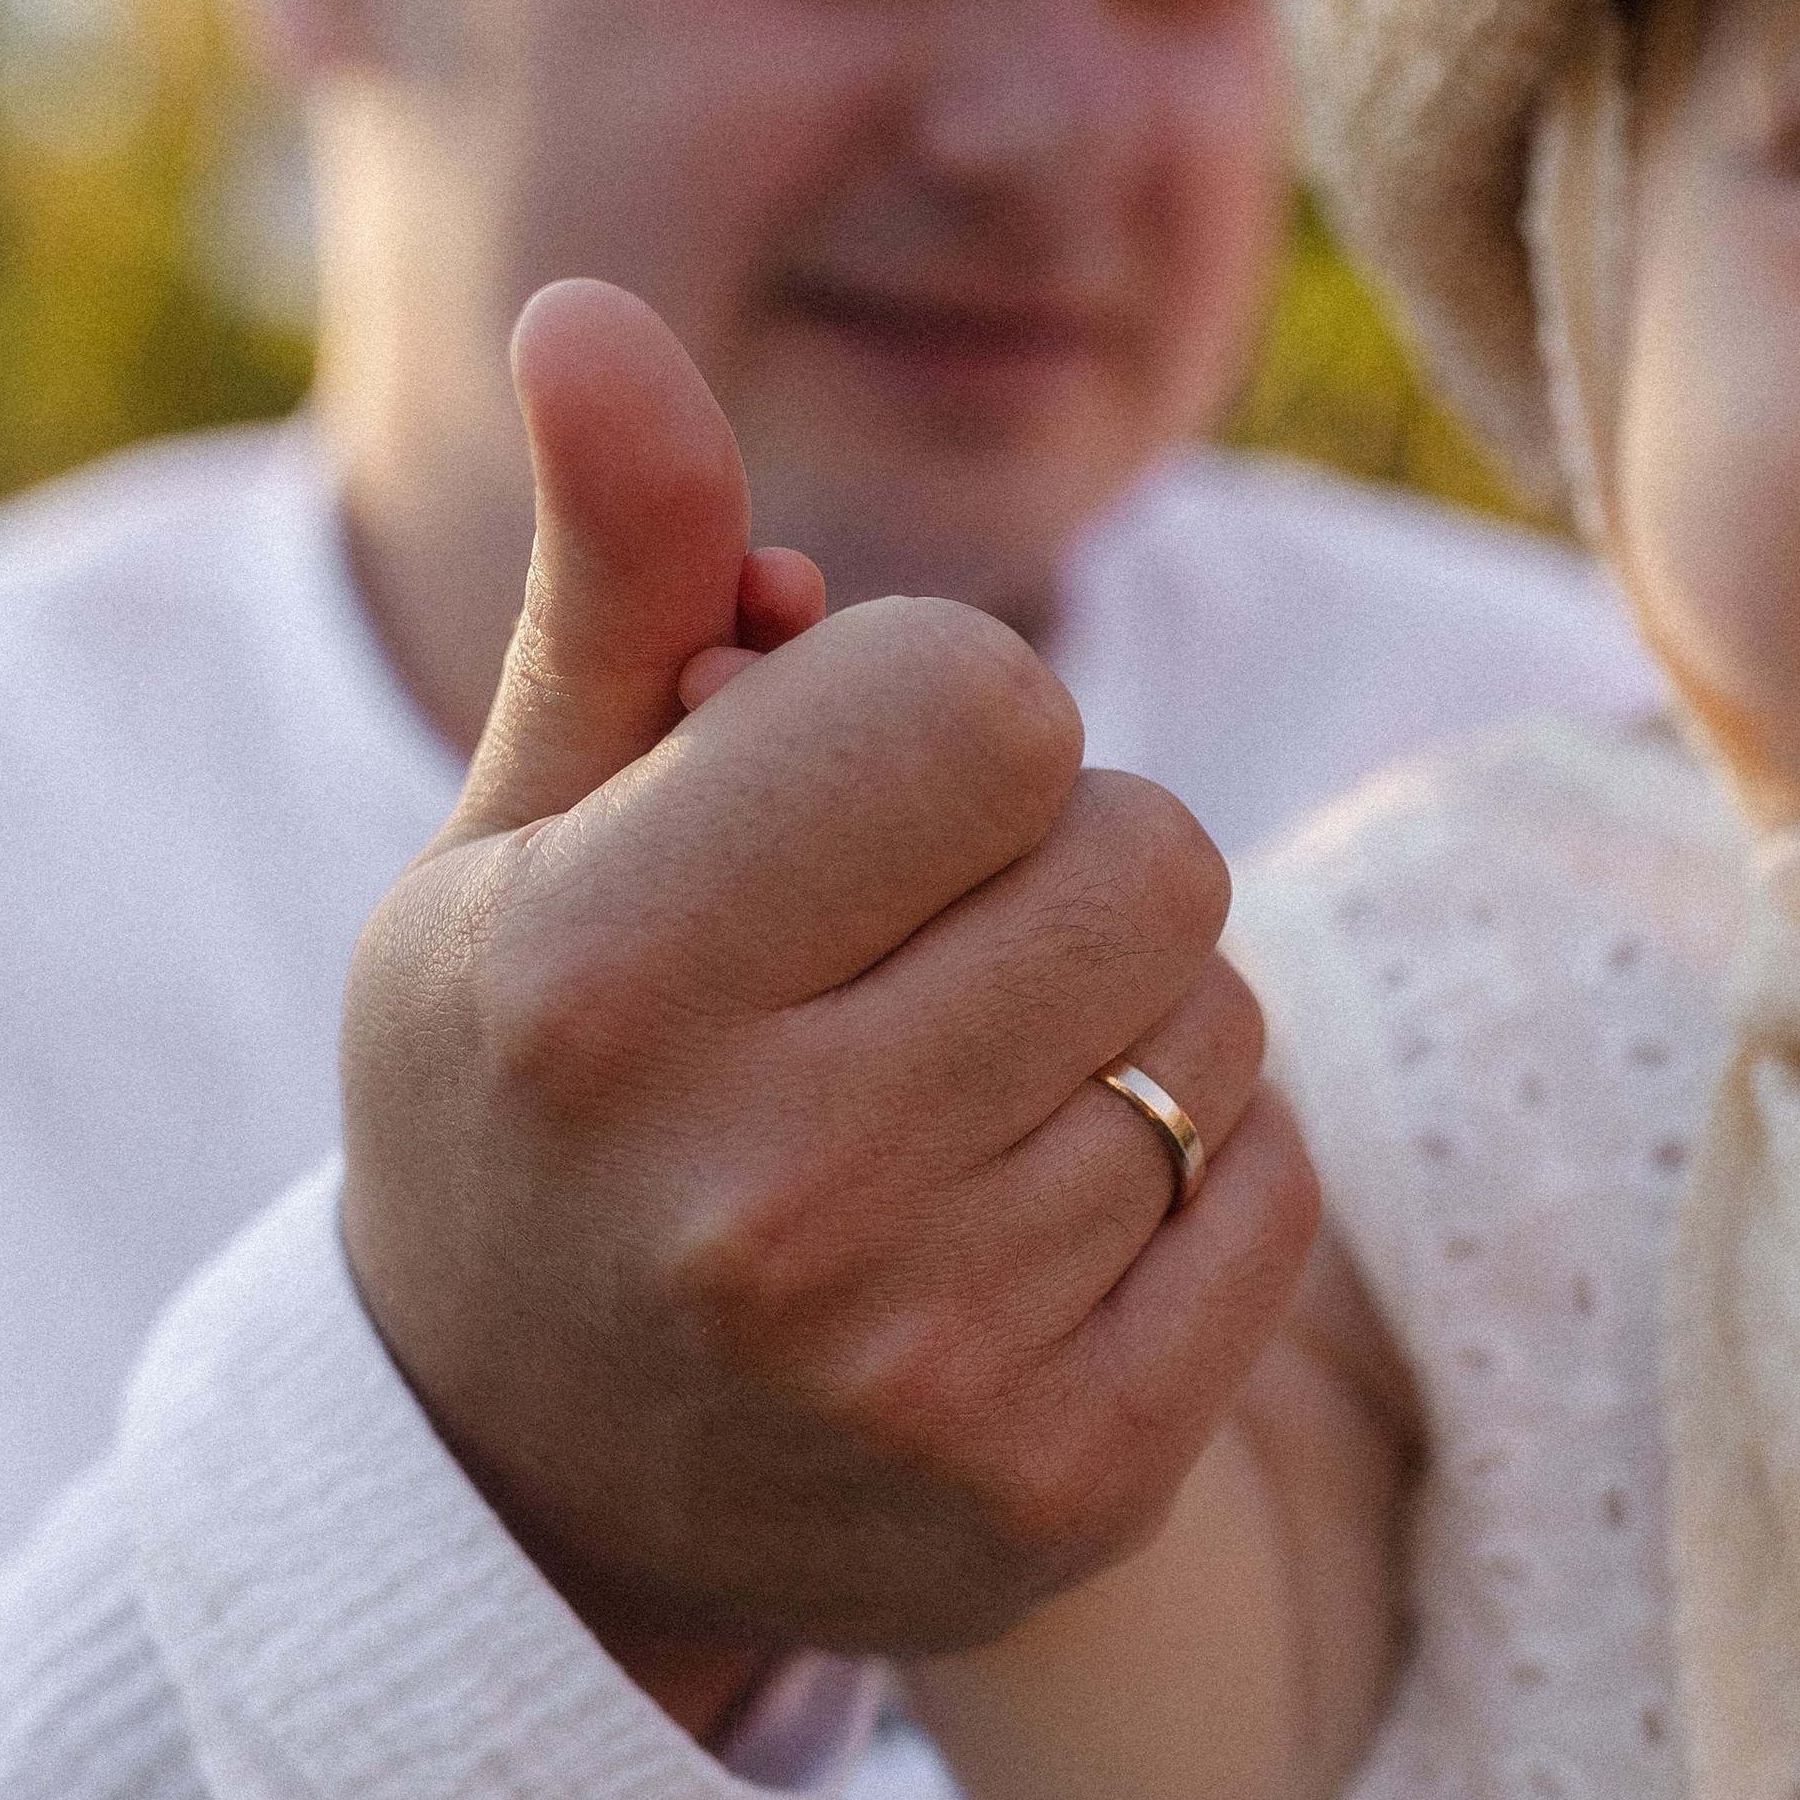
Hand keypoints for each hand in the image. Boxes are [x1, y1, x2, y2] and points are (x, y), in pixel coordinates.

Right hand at [339, 282, 1319, 1734]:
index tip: (846, 806)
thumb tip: (593, 311)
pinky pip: (1277, 1196)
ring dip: (1128, 1019)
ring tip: (957, 1095)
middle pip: (1151, 853)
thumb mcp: (522, 834)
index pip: (985, 700)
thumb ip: (605, 580)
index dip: (939, 717)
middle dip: (1055, 857)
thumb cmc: (537, 1088)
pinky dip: (1193, 1173)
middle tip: (916, 953)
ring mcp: (925, 1363)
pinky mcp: (1068, 1488)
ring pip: (1227, 1025)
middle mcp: (764, 1190)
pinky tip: (1032, 1220)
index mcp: (604, 986)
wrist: (528, 1482)